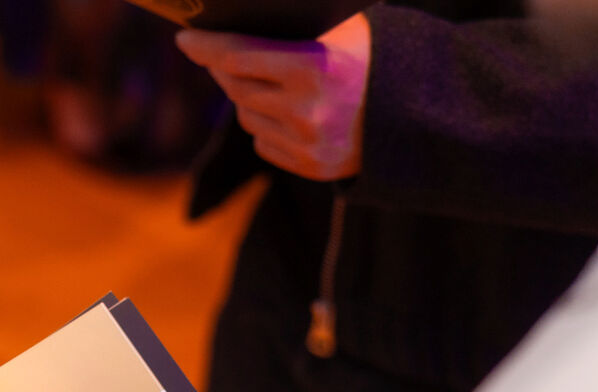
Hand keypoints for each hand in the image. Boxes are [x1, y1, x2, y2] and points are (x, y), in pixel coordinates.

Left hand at [176, 14, 371, 180]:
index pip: (238, 55)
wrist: (412, 113)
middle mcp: (307, 110)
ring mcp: (308, 143)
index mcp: (313, 67)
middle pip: (236, 88)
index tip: (185, 39)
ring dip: (247, 97)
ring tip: (269, 83)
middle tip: (216, 55)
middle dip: (222, 68)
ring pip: (247, 117)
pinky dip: (267, 126)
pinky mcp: (311, 167)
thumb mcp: (339, 28)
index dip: (205, 46)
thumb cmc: (369, 58)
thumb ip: (291, 25)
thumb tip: (238, 19)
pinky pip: (264, 143)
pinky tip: (289, 112)